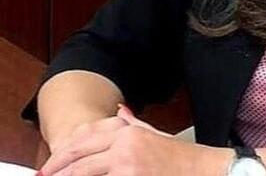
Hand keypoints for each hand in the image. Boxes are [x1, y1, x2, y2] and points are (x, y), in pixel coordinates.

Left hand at [39, 104, 229, 175]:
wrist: (202, 170)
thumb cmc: (179, 158)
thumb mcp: (154, 135)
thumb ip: (132, 123)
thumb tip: (119, 111)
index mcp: (127, 132)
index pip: (84, 139)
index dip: (61, 155)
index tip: (49, 167)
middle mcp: (124, 145)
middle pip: (78, 157)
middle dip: (56, 171)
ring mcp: (126, 165)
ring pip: (83, 173)